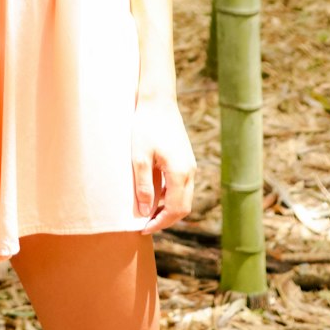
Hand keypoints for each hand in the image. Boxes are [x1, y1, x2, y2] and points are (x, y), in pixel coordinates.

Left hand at [132, 98, 195, 233]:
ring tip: (148, 212)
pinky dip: (171, 196)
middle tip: (145, 224)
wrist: (158, 101)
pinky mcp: (186, 159)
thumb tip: (145, 212)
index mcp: (180, 172)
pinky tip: (155, 194)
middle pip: (183, 207)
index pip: (174, 210)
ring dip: (169, 208)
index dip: (159, 222)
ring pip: (184, 197)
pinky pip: (182, 186)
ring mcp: (190, 165)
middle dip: (165, 219)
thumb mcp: (139, 157)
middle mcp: (190, 171)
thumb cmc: (146, 126)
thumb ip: (144, 186)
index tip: (143, 229)